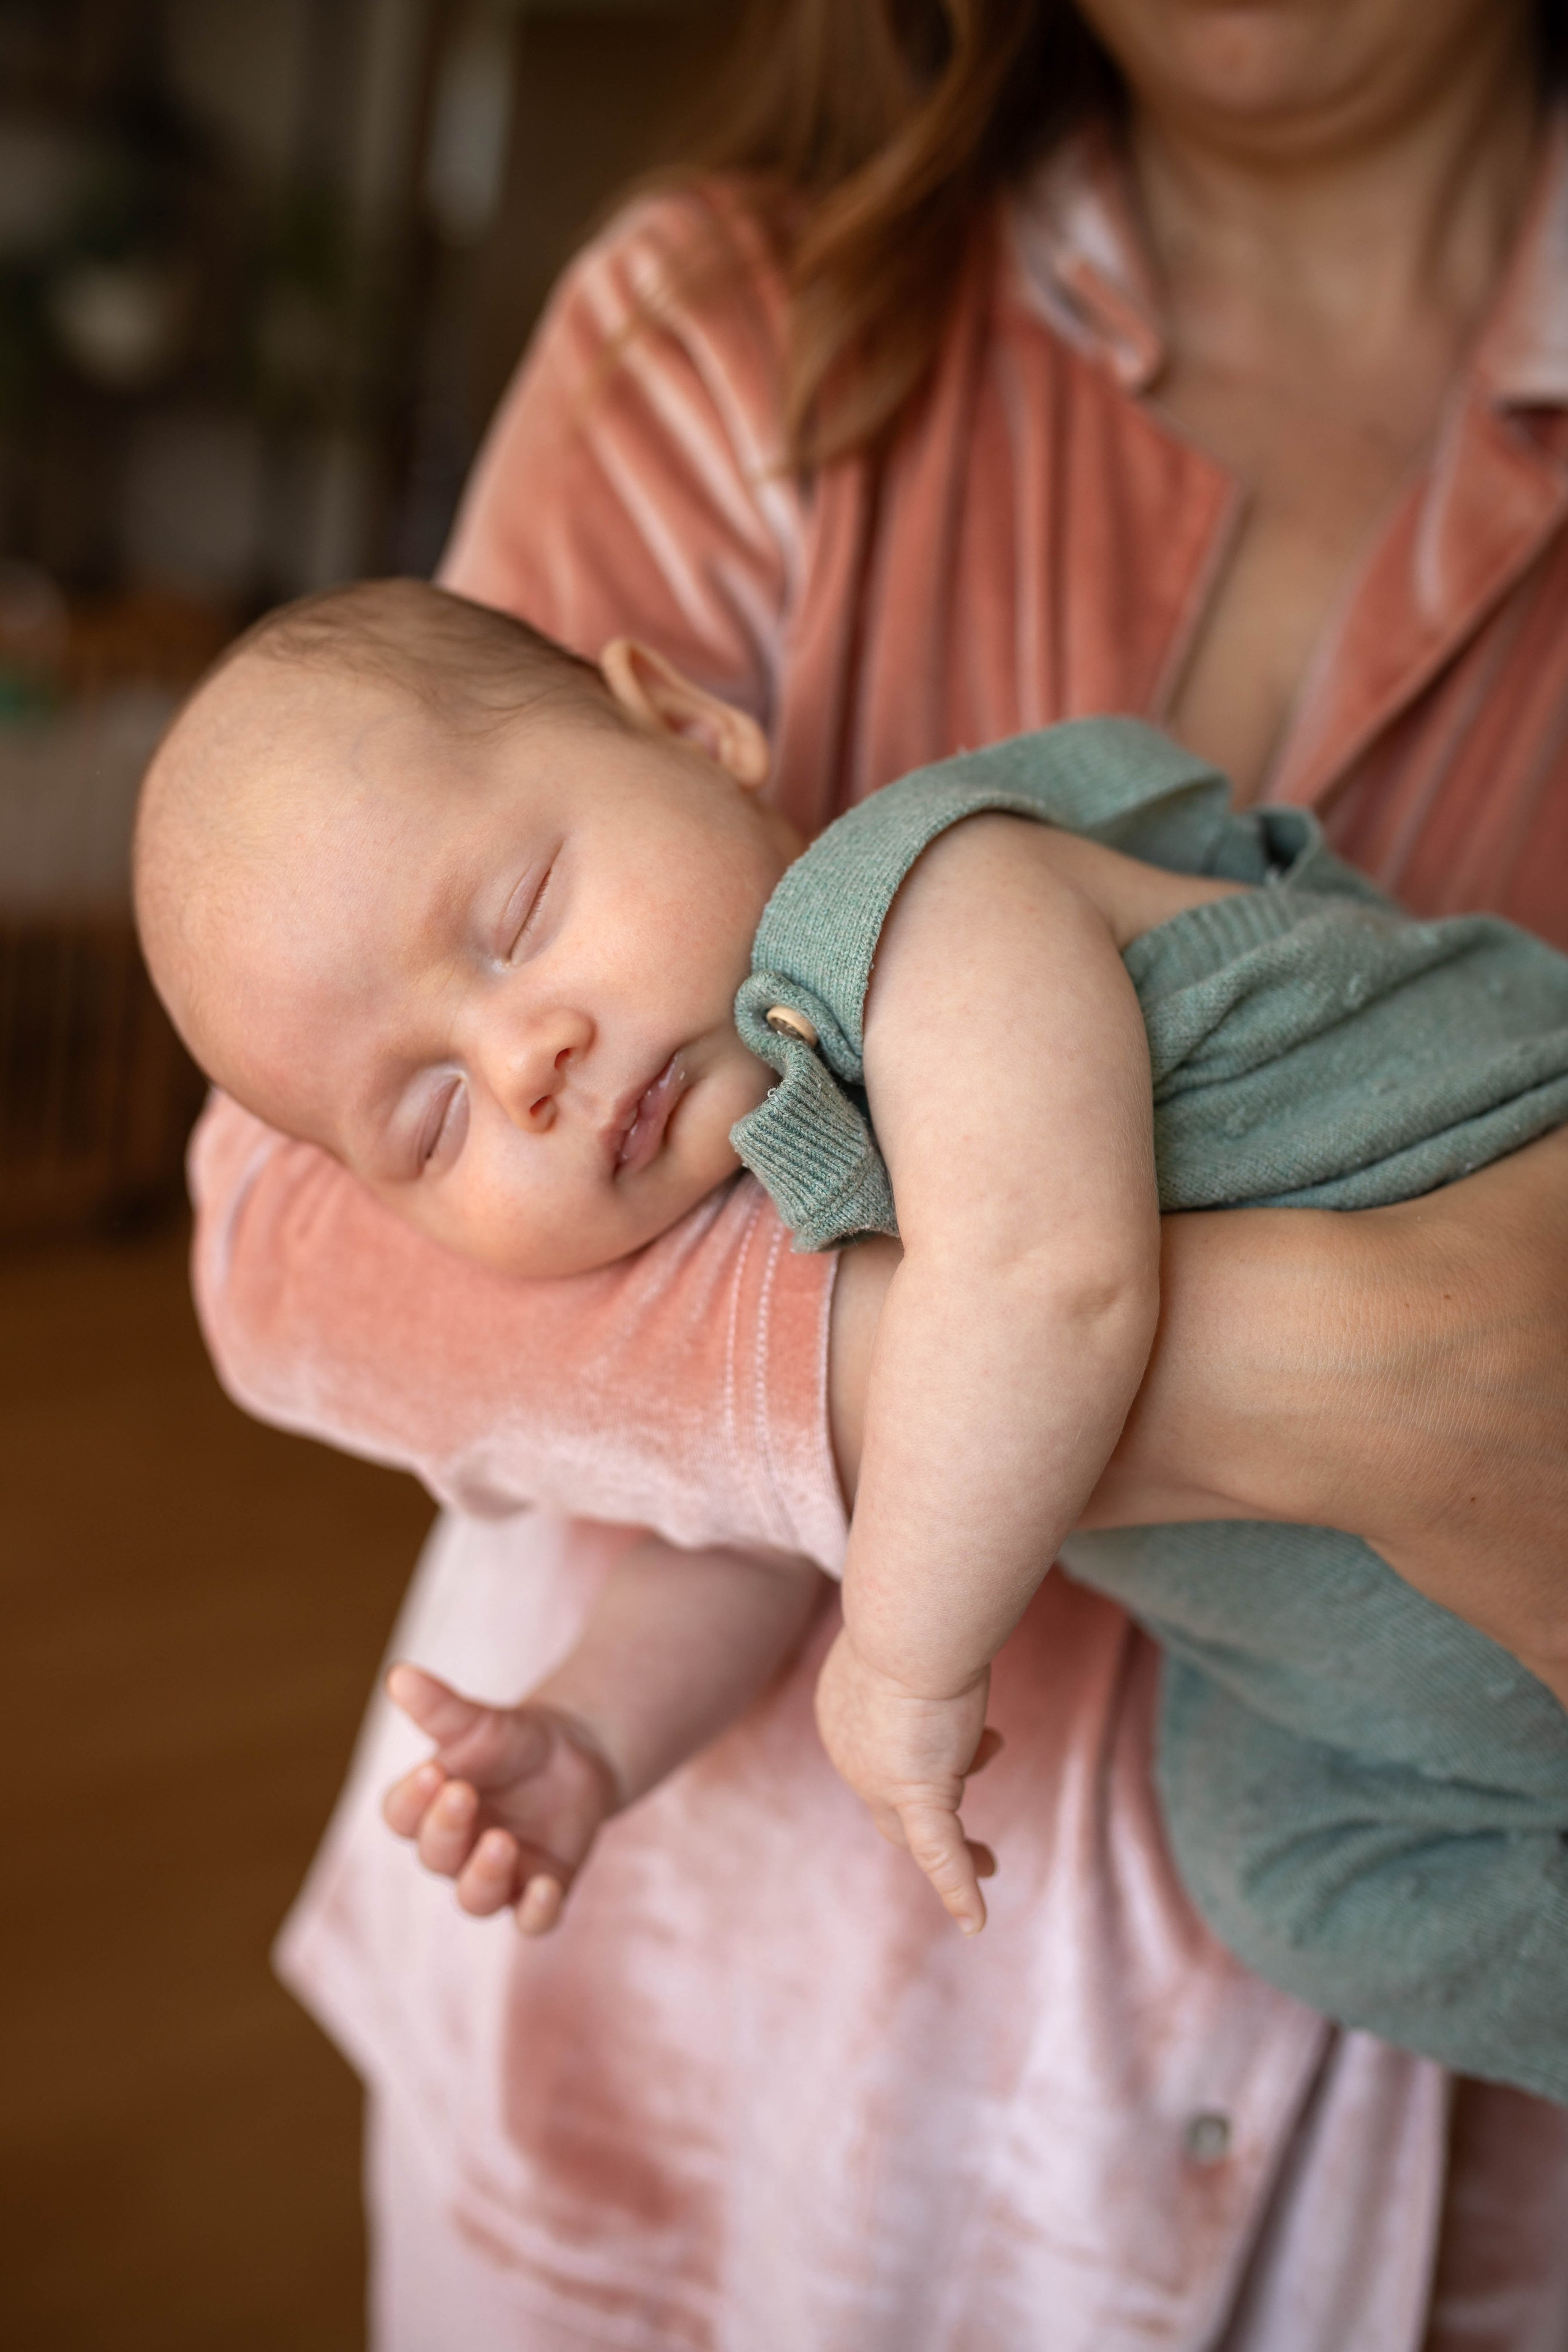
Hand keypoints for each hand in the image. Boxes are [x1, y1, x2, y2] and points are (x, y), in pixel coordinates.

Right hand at [381, 1663, 619, 1933]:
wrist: (577, 1755)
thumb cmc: (512, 1740)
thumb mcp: (480, 1721)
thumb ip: (440, 1707)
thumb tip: (398, 1675)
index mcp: (428, 1808)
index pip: (401, 1816)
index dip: (411, 1799)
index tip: (433, 1770)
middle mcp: (457, 1850)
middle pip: (434, 1856)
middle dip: (445, 1829)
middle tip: (464, 1793)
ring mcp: (499, 1874)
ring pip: (475, 1899)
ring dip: (483, 1877)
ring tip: (501, 1842)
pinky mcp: (542, 1888)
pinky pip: (533, 1920)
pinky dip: (537, 1911)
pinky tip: (547, 1888)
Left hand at [814, 1627, 1001, 1933]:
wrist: (910, 1621)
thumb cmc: (916, 1614)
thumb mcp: (917, 1641)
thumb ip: (926, 1654)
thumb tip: (955, 1625)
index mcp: (840, 1713)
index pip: (882, 1755)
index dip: (935, 1757)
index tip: (988, 1746)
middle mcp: (850, 1751)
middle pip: (889, 1800)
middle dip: (931, 1812)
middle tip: (973, 1836)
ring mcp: (877, 1778)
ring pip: (914, 1832)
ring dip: (956, 1852)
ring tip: (988, 1864)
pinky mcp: (915, 1793)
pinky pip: (941, 1853)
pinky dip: (958, 1887)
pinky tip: (975, 1920)